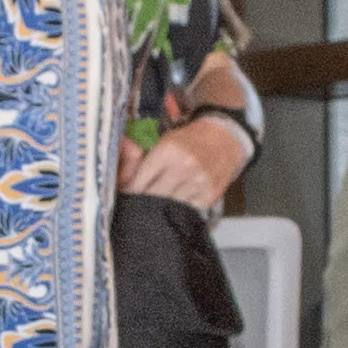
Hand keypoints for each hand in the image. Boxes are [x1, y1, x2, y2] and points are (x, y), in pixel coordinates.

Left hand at [118, 115, 248, 210]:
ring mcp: (198, 182)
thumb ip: (143, 163)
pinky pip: (187, 210)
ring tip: (159, 205)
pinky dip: (181, 209)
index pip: (138, 182)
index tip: (126, 198)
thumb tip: (123, 187)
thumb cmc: (189, 140)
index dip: (129, 193)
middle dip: (143, 203)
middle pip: (152, 197)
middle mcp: (183, 167)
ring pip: (169, 207)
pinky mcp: (209, 194)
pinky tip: (179, 202)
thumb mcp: (164, 142)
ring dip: (162, 208)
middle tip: (138, 206)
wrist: (225, 138)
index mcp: (167, 151)